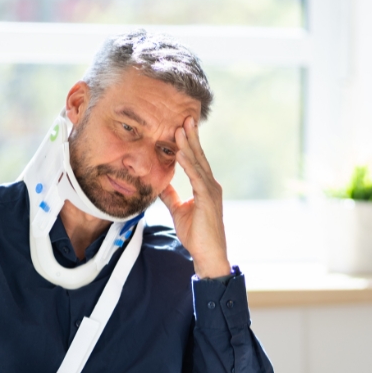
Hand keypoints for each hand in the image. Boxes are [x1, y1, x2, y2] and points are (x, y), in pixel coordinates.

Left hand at [160, 117, 231, 278]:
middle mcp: (210, 185)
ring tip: (180, 129)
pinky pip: (197, 178)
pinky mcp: (207, 200)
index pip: (196, 160)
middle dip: (191, 137)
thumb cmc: (196, 235)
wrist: (208, 255)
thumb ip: (171, 196)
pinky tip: (181, 153)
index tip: (180, 127)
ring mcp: (211, 192)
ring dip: (189, 145)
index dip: (188, 143)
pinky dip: (188, 164)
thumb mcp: (179, 210)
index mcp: (204, 186)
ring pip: (198, 163)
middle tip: (185, 117)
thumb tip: (160, 185)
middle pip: (199, 156)